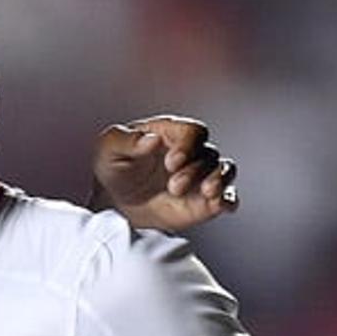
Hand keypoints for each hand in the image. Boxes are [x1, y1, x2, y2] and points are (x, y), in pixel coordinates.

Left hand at [90, 115, 237, 233]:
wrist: (113, 202)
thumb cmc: (112, 167)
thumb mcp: (108, 149)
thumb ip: (126, 140)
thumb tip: (150, 140)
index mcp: (171, 133)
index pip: (193, 131)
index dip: (188, 145)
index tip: (171, 162)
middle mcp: (192, 152)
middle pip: (209, 153)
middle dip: (195, 170)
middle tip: (174, 186)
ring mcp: (200, 176)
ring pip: (224, 171)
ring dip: (219, 180)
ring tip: (206, 192)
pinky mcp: (204, 201)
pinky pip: (227, 197)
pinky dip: (228, 200)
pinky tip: (219, 204)